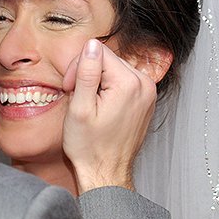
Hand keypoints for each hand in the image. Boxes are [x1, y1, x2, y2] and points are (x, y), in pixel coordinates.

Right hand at [61, 40, 156, 192]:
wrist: (106, 173)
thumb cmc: (91, 148)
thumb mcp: (80, 108)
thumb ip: (87, 73)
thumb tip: (91, 45)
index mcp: (129, 84)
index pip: (98, 52)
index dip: (78, 67)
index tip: (71, 88)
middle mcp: (145, 85)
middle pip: (108, 59)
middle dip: (88, 74)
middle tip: (77, 98)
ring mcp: (148, 93)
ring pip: (114, 69)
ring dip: (98, 82)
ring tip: (89, 105)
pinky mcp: (146, 100)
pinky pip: (123, 81)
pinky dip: (109, 89)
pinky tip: (101, 108)